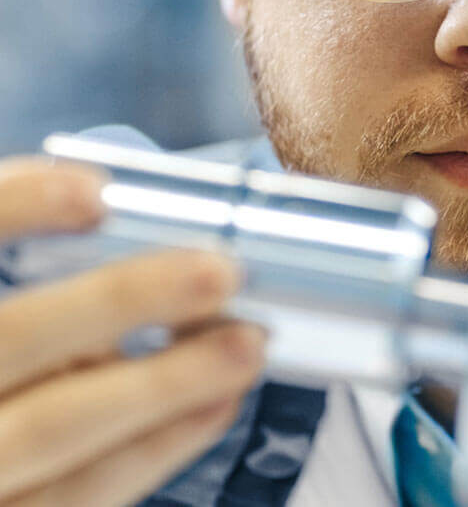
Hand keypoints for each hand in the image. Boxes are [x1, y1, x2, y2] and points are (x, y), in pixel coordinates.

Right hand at [0, 157, 265, 506]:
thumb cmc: (2, 348)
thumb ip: (18, 244)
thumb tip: (112, 204)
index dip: (16, 207)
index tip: (96, 190)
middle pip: (10, 338)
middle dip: (118, 301)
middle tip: (218, 271)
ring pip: (52, 428)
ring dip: (162, 383)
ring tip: (245, 343)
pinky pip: (83, 491)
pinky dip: (158, 443)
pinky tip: (218, 400)